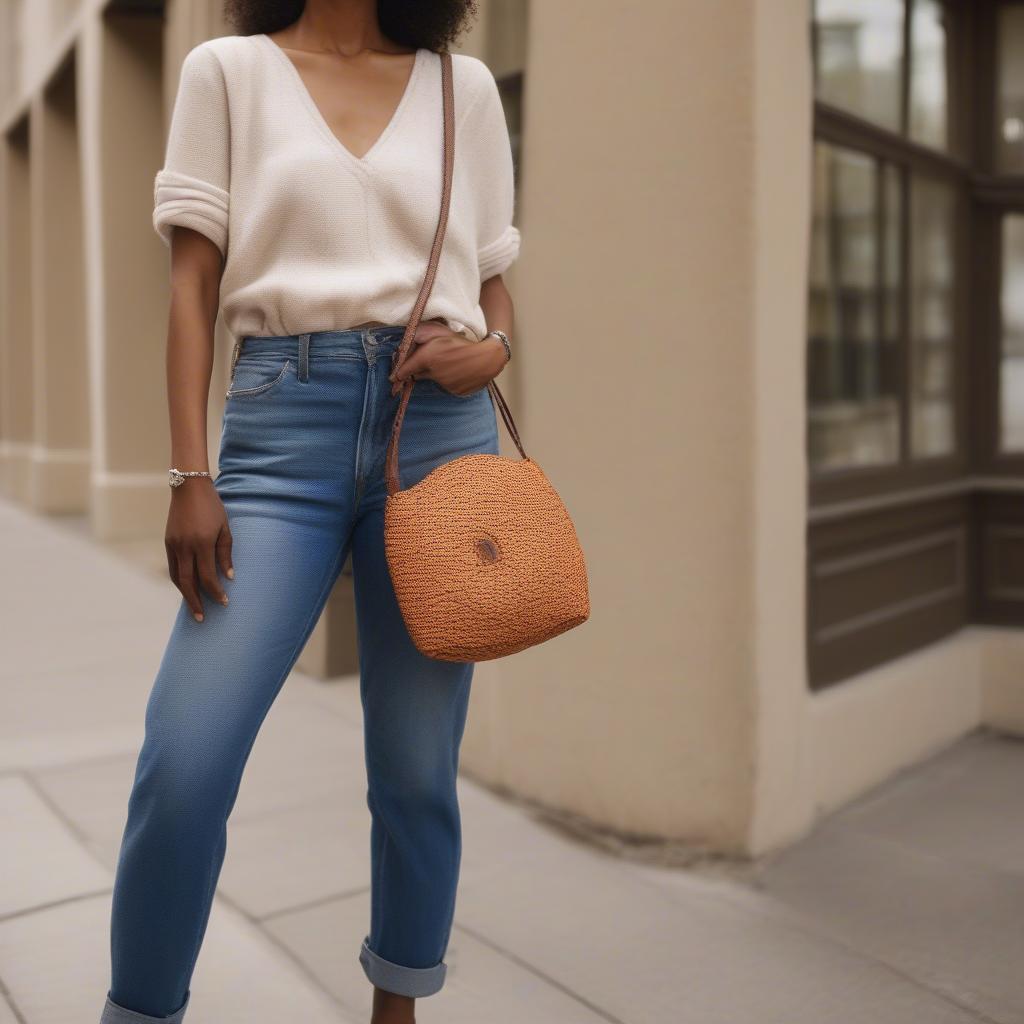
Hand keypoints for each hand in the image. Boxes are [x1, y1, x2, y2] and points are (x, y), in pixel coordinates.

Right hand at [164, 477, 232, 621]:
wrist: (189, 488)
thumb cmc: (213, 507)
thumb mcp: (225, 528)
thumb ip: (226, 553)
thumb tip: (228, 577)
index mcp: (202, 543)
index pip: (207, 577)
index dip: (215, 592)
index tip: (224, 602)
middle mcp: (185, 547)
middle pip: (188, 583)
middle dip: (195, 602)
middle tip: (202, 618)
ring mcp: (173, 545)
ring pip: (176, 577)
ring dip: (185, 594)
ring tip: (194, 607)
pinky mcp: (167, 542)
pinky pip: (172, 567)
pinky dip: (179, 581)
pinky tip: (186, 588)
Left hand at [388, 321, 507, 396]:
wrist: (486, 358)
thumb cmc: (461, 342)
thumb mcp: (438, 331)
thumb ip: (419, 335)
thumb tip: (405, 343)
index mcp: (427, 358)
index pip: (404, 370)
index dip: (397, 374)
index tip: (392, 379)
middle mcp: (432, 373)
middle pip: (418, 374)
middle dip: (419, 369)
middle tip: (431, 360)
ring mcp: (443, 384)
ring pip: (433, 380)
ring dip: (436, 373)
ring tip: (450, 362)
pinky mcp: (453, 391)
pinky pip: (446, 386)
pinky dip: (448, 380)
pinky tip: (458, 371)